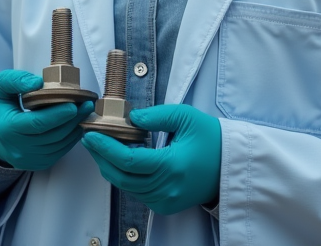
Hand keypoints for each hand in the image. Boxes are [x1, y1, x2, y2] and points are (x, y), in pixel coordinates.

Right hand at [0, 70, 93, 170]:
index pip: (37, 123)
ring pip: (59, 144)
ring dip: (75, 128)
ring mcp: (29, 159)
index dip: (58, 114)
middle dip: (73, 119)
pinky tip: (77, 124)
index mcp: (7, 129)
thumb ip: (15, 80)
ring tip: (85, 112)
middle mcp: (18, 148)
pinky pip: (60, 151)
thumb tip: (38, 82)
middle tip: (87, 104)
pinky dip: (71, 138)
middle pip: (53, 134)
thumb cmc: (0, 107)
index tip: (74, 104)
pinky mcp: (38, 164)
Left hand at [81, 104, 221, 215]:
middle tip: (90, 140)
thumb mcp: (186, 117)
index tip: (91, 135)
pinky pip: (137, 193)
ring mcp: (166, 201)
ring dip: (110, 168)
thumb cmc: (211, 139)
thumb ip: (156, 116)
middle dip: (101, 158)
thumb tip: (131, 118)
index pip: (129, 161)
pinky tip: (119, 162)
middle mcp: (167, 189)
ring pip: (127, 188)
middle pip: (122, 177)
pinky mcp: (165, 206)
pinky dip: (124, 178)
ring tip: (100, 148)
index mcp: (172, 166)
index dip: (106, 148)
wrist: (230, 166)